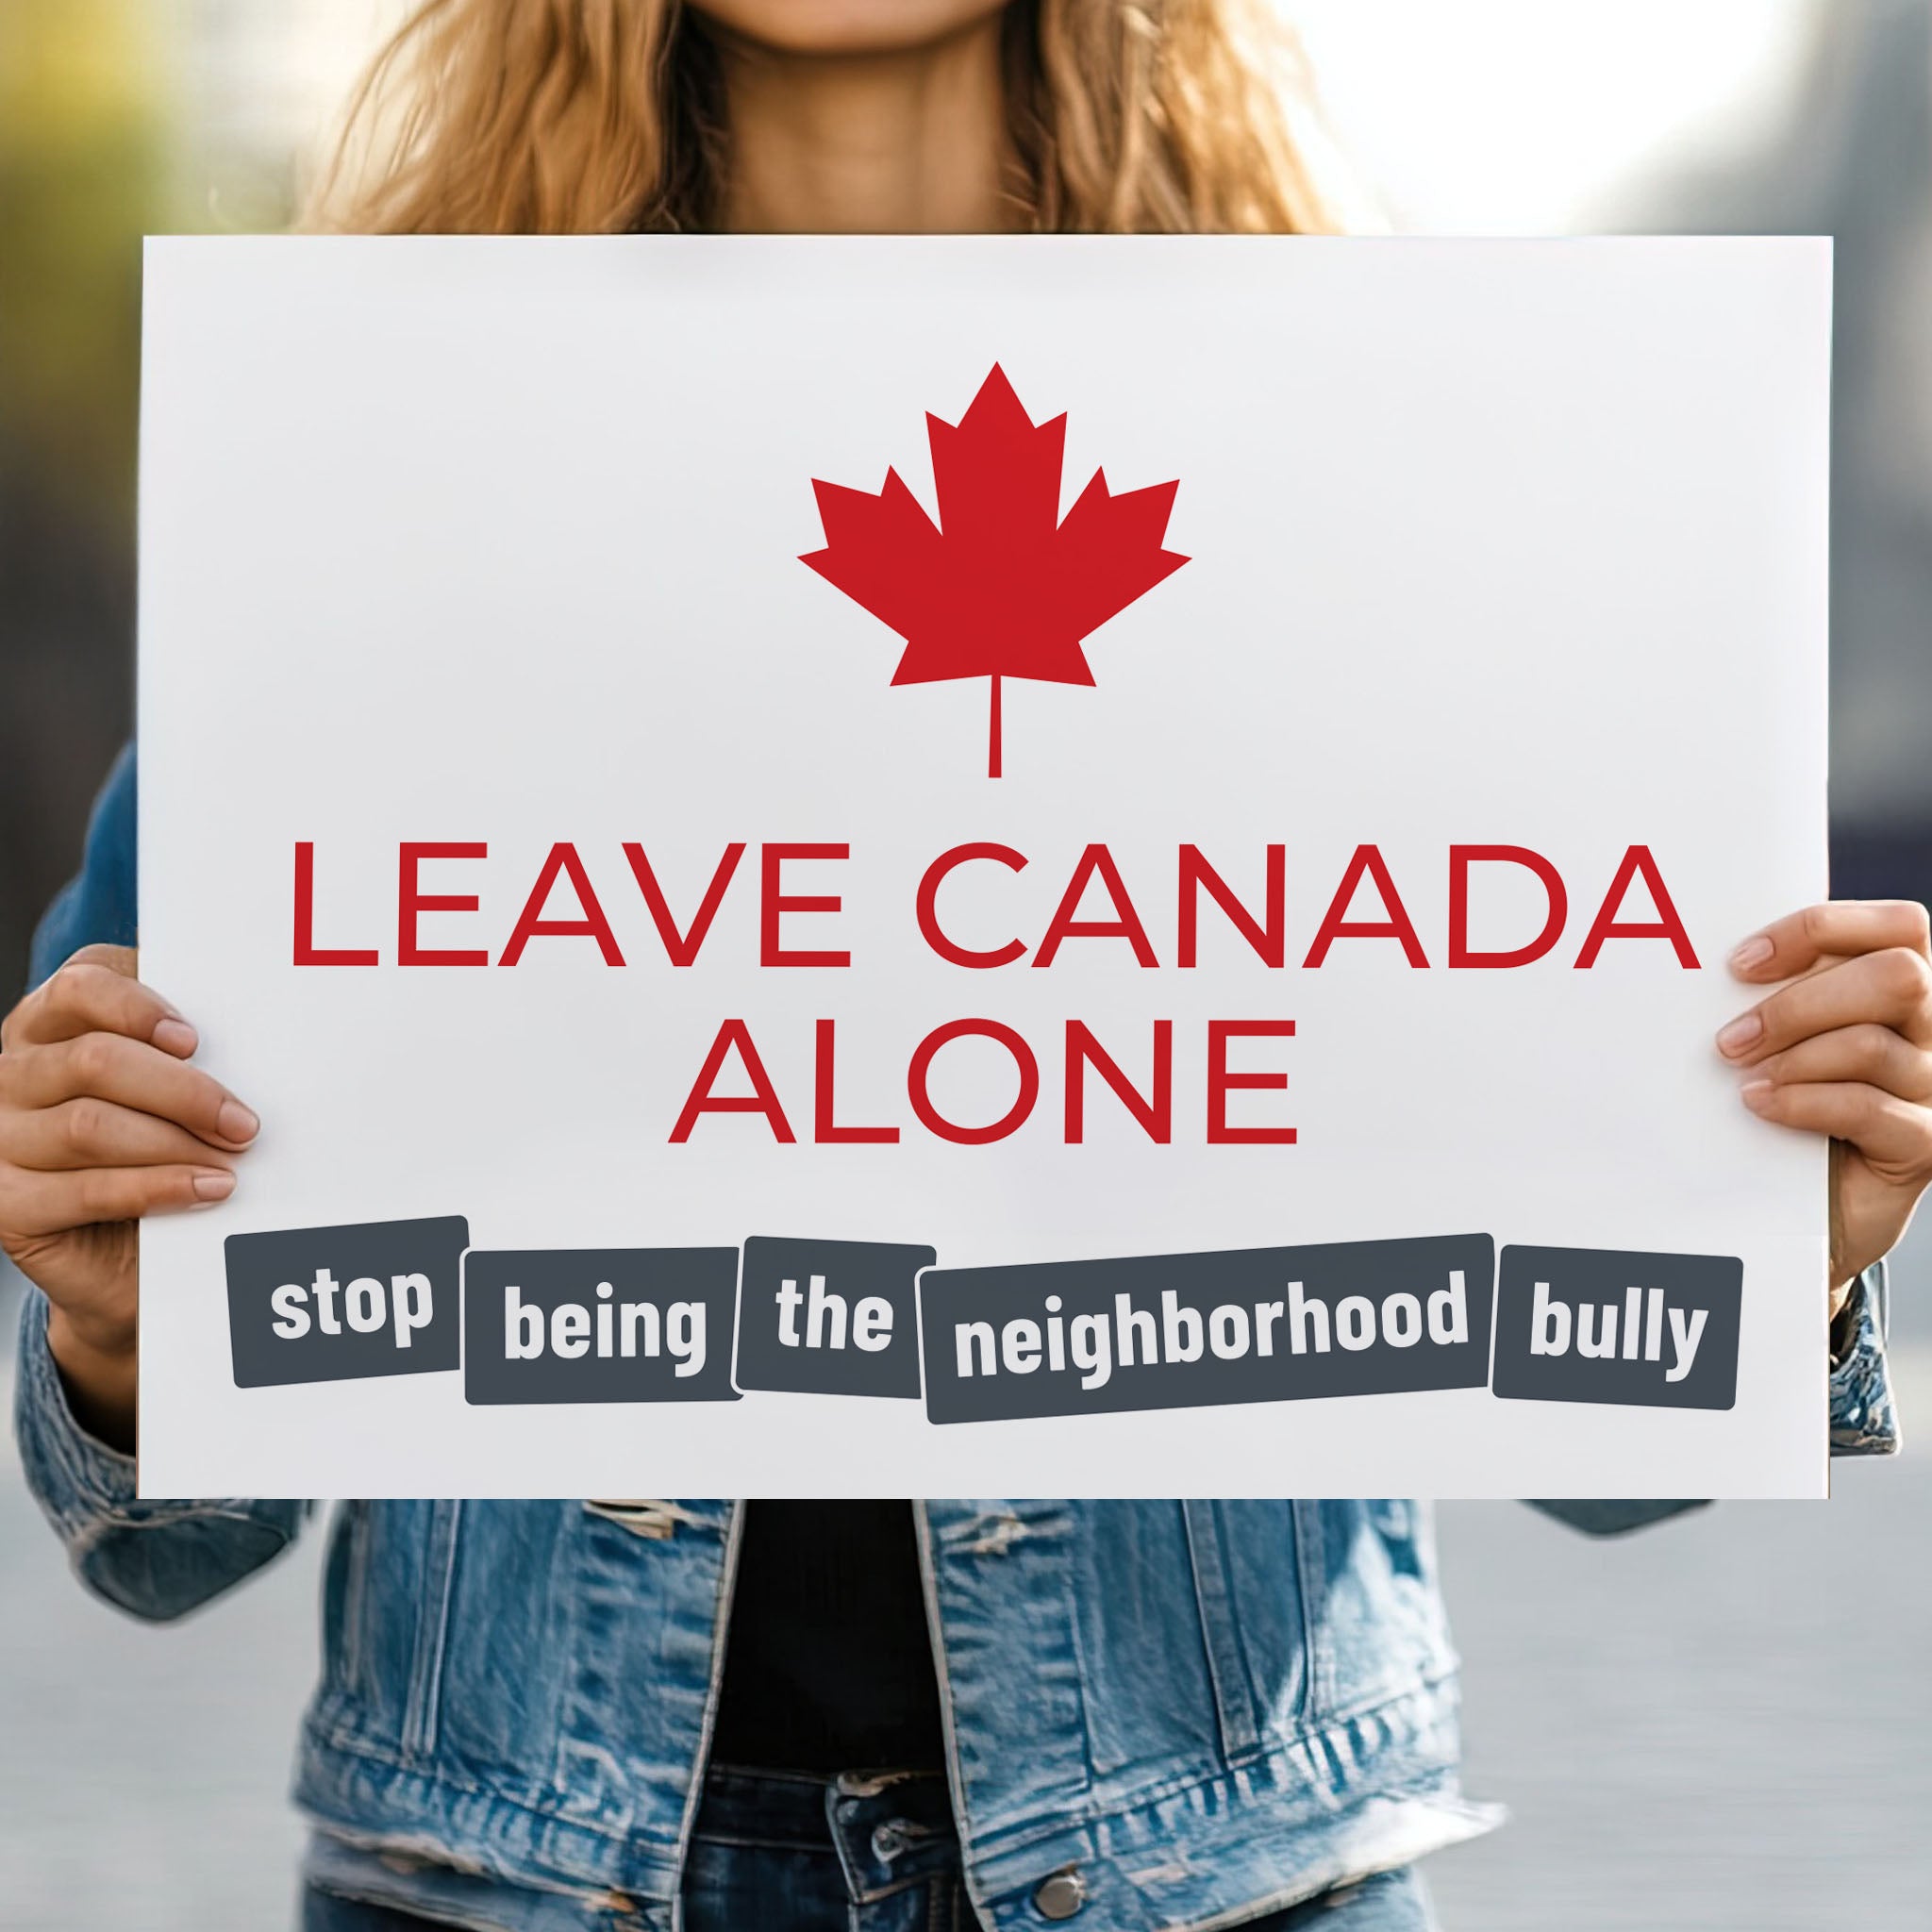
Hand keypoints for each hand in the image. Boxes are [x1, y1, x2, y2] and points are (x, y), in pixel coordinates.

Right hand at [0, 945, 257, 1448]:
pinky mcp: (9, 1204)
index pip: (79, 986)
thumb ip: (188, 1052)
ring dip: (176, 1144)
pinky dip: (158, 1188)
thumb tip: (257, 1031)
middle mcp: (12, 1075)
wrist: (136, 1250)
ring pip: (89, 1126)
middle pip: (94, 1060)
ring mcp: (3, 1140)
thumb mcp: (175, 1089)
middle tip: (244, 1122)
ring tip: (232, 1162)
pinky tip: (208, 1189)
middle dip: (182, 1091)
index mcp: (49, 1025)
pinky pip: (86, 1190)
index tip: (195, 1040)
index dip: (136, 1006)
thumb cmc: (165, 1146)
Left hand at [1719, 901, 1931, 1301]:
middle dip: (1800, 1003)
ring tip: (1743, 1077)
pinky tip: (1761, 1105)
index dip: (1822, 930)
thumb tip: (1731, 965)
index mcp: (1910, 987)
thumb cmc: (1787, 1099)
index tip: (1741, 964)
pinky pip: (1867, 1107)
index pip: (1902, 926)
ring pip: (1873, 1044)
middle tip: (1732, 1038)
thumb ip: (1786, 992)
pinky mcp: (1923, 1143)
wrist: (1801, 1201)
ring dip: (1792, 1057)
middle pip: (1898, 977)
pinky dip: (1803, 1102)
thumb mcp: (1790, 1036)